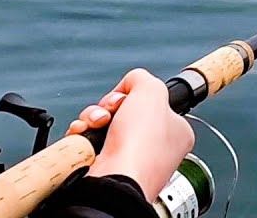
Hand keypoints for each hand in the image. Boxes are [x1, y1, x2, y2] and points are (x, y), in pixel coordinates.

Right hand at [65, 68, 194, 201]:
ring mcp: (127, 159)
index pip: (151, 102)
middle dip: (108, 106)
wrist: (115, 180)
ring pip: (101, 123)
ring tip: (96, 124)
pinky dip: (81, 133)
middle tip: (110, 112)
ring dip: (92, 117)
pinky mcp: (104, 167)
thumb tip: (130, 83)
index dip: (134, 95)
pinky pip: (87, 140)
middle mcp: (153, 147)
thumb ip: (142, 78)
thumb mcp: (151, 90)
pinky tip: (84, 133)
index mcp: (175, 131)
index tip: (130, 98)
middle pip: (122, 110)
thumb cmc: (141, 145)